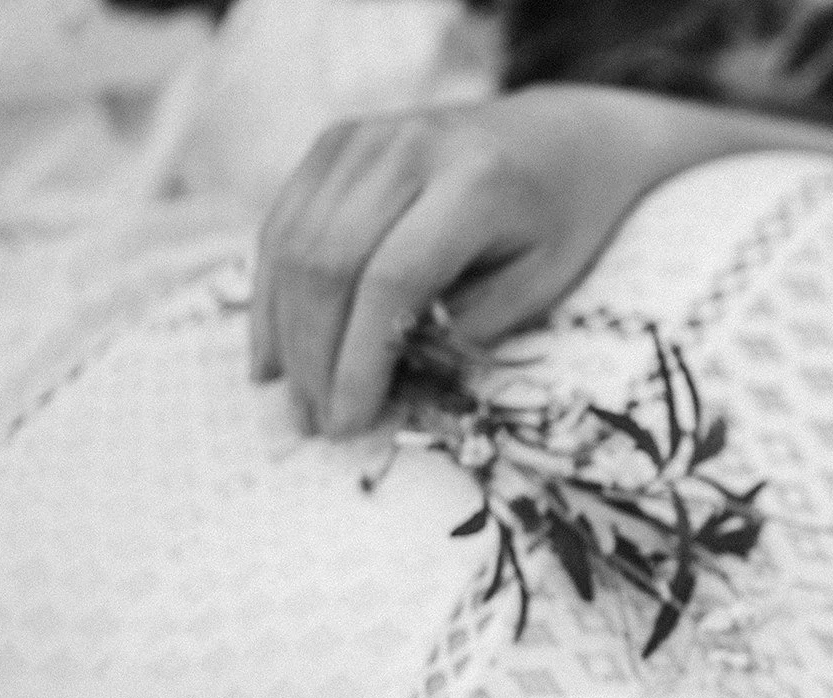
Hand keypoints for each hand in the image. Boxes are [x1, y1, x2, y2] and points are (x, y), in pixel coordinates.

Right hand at [251, 85, 673, 436]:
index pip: (391, 280)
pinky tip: (273, 352)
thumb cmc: (560, 223)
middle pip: (329, 263)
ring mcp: (361, 140)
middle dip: (315, 356)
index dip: (359, 360)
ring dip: (285, 334)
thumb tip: (383, 383)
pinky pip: (284, 223)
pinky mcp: (335, 143)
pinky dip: (272, 292)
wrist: (560, 138)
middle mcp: (406, 150)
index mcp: (472, 183)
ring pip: (293, 245)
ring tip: (294, 400)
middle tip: (315, 424)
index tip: (351, 422)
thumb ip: (468, 328)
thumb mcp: (541, 283)